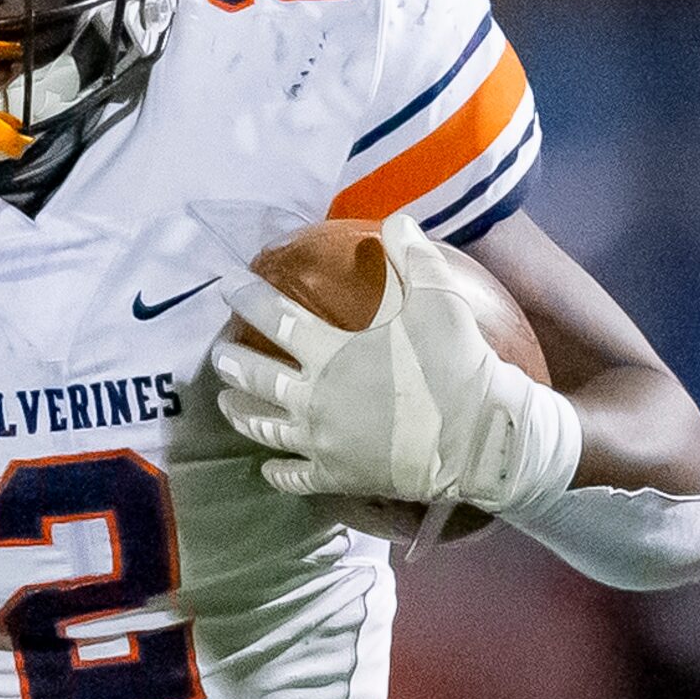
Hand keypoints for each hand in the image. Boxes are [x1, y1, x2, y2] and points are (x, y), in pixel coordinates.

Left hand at [212, 213, 579, 516]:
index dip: (249, 298)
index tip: (229, 287)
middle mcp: (314, 398)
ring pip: (263, 428)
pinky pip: (294, 477)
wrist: (481, 438)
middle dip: (231, 362)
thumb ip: (415, 260)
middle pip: (256, 378)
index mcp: (331, 353)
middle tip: (218, 354)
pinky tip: (268, 468)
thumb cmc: (458, 366)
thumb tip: (397, 221)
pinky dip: (276, 472)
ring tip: (225, 403)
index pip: (276, 318)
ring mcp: (321, 441)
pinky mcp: (335, 475)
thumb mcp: (440, 301)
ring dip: (240, 413)